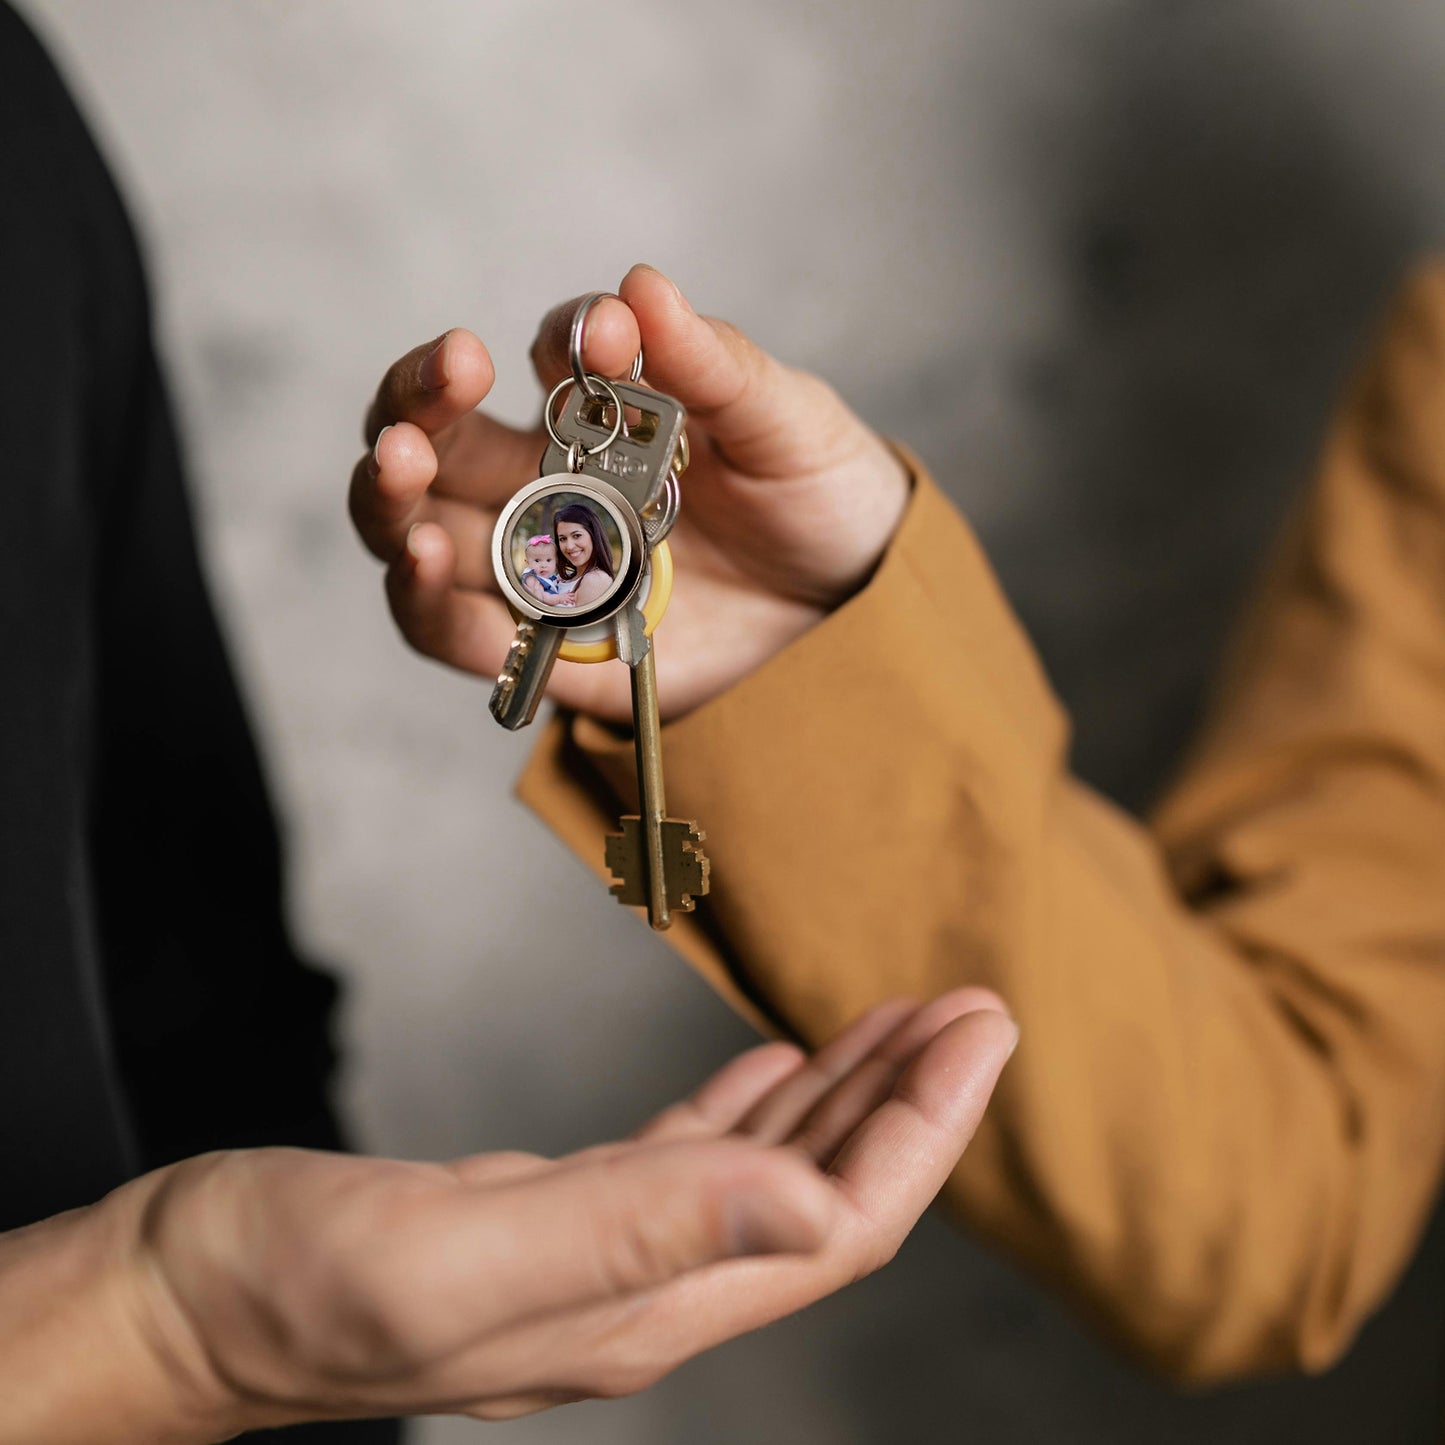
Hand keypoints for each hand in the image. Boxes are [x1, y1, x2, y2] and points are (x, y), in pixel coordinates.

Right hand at [71, 995, 1011, 1436]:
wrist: (179, 1302)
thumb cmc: (291, 1281)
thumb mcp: (465, 1248)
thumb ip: (638, 1226)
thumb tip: (814, 1206)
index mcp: (645, 1302)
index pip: (837, 1221)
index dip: (924, 1130)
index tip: (981, 1029)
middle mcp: (642, 1290)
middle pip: (823, 1197)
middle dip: (910, 1104)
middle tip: (972, 1008)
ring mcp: (598, 1258)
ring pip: (765, 1173)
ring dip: (843, 1097)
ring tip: (901, 1023)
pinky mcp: (549, 1218)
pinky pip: (687, 1158)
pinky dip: (749, 1109)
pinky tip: (778, 1069)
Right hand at [348, 264, 909, 721]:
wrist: (861, 613)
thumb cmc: (821, 499)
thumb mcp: (787, 425)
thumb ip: (715, 368)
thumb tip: (641, 287)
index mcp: (611, 417)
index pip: (557, 358)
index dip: (567, 340)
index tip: (606, 336)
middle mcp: (557, 487)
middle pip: (445, 444)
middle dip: (417, 404)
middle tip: (440, 379)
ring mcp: (547, 570)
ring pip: (427, 533)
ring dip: (394, 501)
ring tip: (397, 468)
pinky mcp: (555, 652)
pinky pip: (465, 634)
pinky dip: (429, 604)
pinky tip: (422, 564)